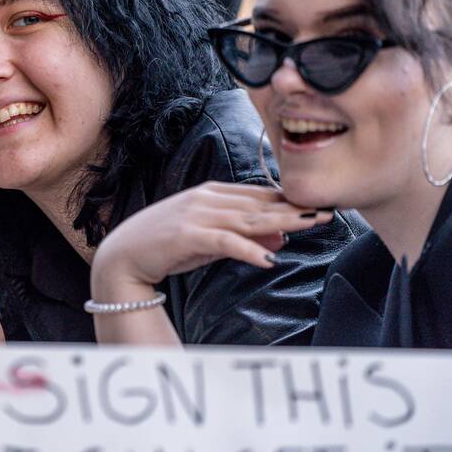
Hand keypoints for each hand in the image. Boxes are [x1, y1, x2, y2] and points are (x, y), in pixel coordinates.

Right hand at [92, 181, 332, 290]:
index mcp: (211, 192)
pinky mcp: (188, 236)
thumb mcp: (209, 240)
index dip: (289, 200)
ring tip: (311, 226)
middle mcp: (206, 199)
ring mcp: (197, 215)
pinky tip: (268, 259)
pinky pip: (226, 242)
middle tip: (328, 211)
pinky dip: (249, 250)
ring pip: (249, 219)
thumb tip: (281, 238)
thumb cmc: (165, 246)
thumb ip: (242, 236)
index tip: (318, 205)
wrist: (123, 255)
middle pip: (260, 204)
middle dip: (296, 208)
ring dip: (284, 223)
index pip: (259, 195)